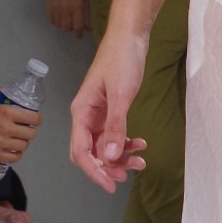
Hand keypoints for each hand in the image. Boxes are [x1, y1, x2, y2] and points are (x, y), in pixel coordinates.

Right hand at [0, 89, 42, 168]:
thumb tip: (8, 89)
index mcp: (6, 112)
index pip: (34, 118)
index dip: (37, 119)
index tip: (34, 119)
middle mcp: (6, 128)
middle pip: (31, 133)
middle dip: (30, 130)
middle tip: (25, 129)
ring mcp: (1, 143)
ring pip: (24, 145)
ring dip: (23, 142)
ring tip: (18, 139)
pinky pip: (15, 157)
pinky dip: (16, 154)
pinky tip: (12, 149)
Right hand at [47, 0, 90, 37]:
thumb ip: (86, 14)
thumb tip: (88, 28)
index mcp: (77, 7)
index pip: (77, 27)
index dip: (79, 33)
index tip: (80, 34)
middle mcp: (66, 10)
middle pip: (67, 28)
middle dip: (71, 28)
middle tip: (74, 24)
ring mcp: (56, 8)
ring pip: (59, 25)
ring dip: (64, 25)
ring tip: (67, 19)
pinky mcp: (48, 6)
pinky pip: (51, 20)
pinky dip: (56, 21)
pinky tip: (59, 16)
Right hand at [71, 28, 149, 191]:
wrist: (130, 37)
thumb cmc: (121, 60)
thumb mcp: (120, 94)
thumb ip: (115, 125)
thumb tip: (109, 155)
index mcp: (81, 112)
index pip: (81, 151)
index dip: (94, 171)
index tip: (110, 184)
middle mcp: (85, 116)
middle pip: (89, 153)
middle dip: (106, 167)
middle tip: (126, 175)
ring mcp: (97, 114)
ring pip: (103, 146)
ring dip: (119, 157)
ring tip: (140, 162)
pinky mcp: (109, 111)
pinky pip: (113, 135)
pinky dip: (125, 143)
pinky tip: (141, 144)